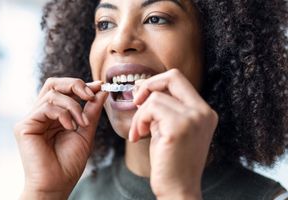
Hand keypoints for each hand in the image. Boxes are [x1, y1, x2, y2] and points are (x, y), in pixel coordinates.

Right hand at [14, 78, 107, 198]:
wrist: (57, 184)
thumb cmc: (70, 162)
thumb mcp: (86, 131)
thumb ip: (92, 110)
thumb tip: (101, 90)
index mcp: (54, 115)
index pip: (64, 90)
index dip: (81, 85)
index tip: (100, 86)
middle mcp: (42, 114)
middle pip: (54, 84)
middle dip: (75, 85)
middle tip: (90, 95)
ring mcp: (32, 119)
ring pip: (52, 94)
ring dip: (73, 105)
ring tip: (82, 123)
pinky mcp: (24, 126)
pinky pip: (46, 107)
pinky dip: (63, 114)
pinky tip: (70, 127)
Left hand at [129, 69, 217, 199]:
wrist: (178, 189)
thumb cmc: (171, 161)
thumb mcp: (170, 128)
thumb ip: (162, 107)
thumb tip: (141, 87)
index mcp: (204, 111)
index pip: (179, 80)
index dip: (157, 82)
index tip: (141, 95)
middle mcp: (203, 112)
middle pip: (172, 76)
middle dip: (148, 85)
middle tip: (136, 101)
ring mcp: (193, 119)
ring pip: (155, 97)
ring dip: (139, 114)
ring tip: (139, 132)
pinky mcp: (178, 128)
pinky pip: (150, 109)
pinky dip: (139, 121)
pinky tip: (138, 136)